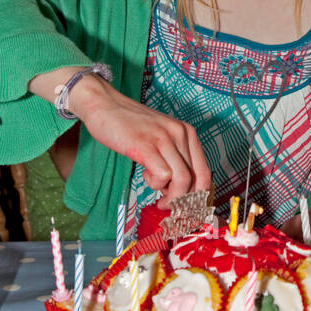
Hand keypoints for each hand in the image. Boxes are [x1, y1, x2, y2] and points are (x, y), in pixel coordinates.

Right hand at [68, 75, 210, 202]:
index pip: (205, 173)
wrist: (105, 104)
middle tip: (168, 205)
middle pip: (196, 180)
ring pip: (183, 180)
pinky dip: (156, 185)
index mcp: (187, 132)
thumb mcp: (161, 137)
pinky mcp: (145, 145)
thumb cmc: (130, 125)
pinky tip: (146, 175)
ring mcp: (163, 138)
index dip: (198, 195)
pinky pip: (163, 176)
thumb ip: (174, 157)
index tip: (185, 206)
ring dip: (172, 197)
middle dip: (184, 201)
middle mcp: (180, 133)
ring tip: (158, 195)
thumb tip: (181, 189)